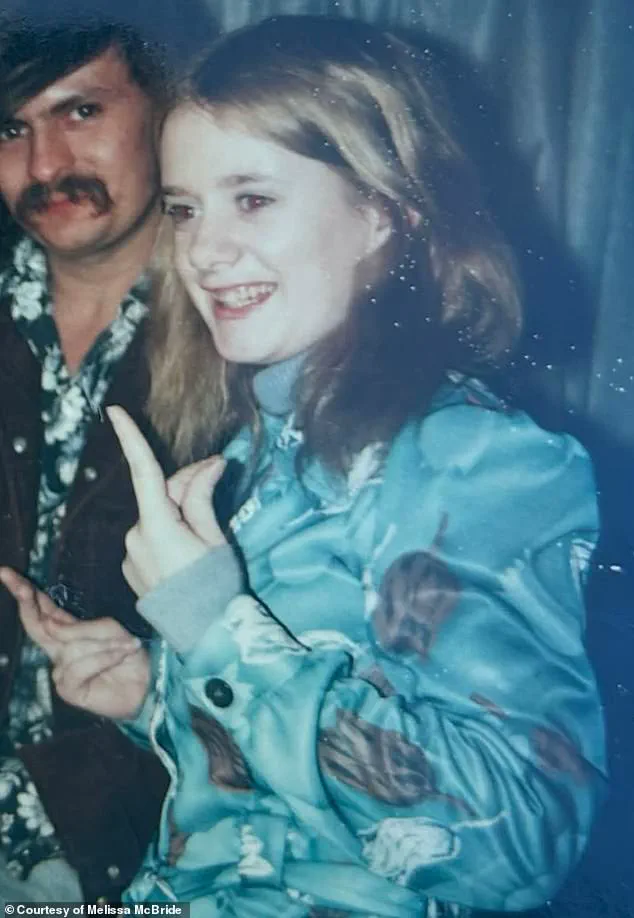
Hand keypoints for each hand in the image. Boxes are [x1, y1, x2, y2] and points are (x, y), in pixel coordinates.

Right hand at [0, 568, 148, 718]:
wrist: (147, 683)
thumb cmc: (129, 655)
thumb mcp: (110, 629)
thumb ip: (81, 627)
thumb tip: (50, 627)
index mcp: (68, 630)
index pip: (43, 608)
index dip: (25, 592)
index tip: (5, 573)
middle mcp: (59, 649)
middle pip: (36, 623)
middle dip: (25, 600)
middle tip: (10, 579)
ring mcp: (61, 670)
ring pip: (71, 646)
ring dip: (104, 645)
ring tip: (125, 647)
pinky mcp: (68, 689)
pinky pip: (79, 665)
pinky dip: (103, 658)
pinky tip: (119, 657)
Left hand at [108, 406, 227, 597]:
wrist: (205, 635)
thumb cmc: (215, 585)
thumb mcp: (215, 538)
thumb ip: (203, 498)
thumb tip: (210, 464)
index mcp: (157, 527)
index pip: (144, 472)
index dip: (130, 439)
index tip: (113, 411)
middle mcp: (134, 538)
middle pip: (160, 495)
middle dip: (188, 481)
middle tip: (220, 469)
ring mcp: (131, 556)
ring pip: (157, 516)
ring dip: (180, 508)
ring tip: (210, 517)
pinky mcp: (133, 568)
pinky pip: (152, 537)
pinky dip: (170, 530)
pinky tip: (192, 544)